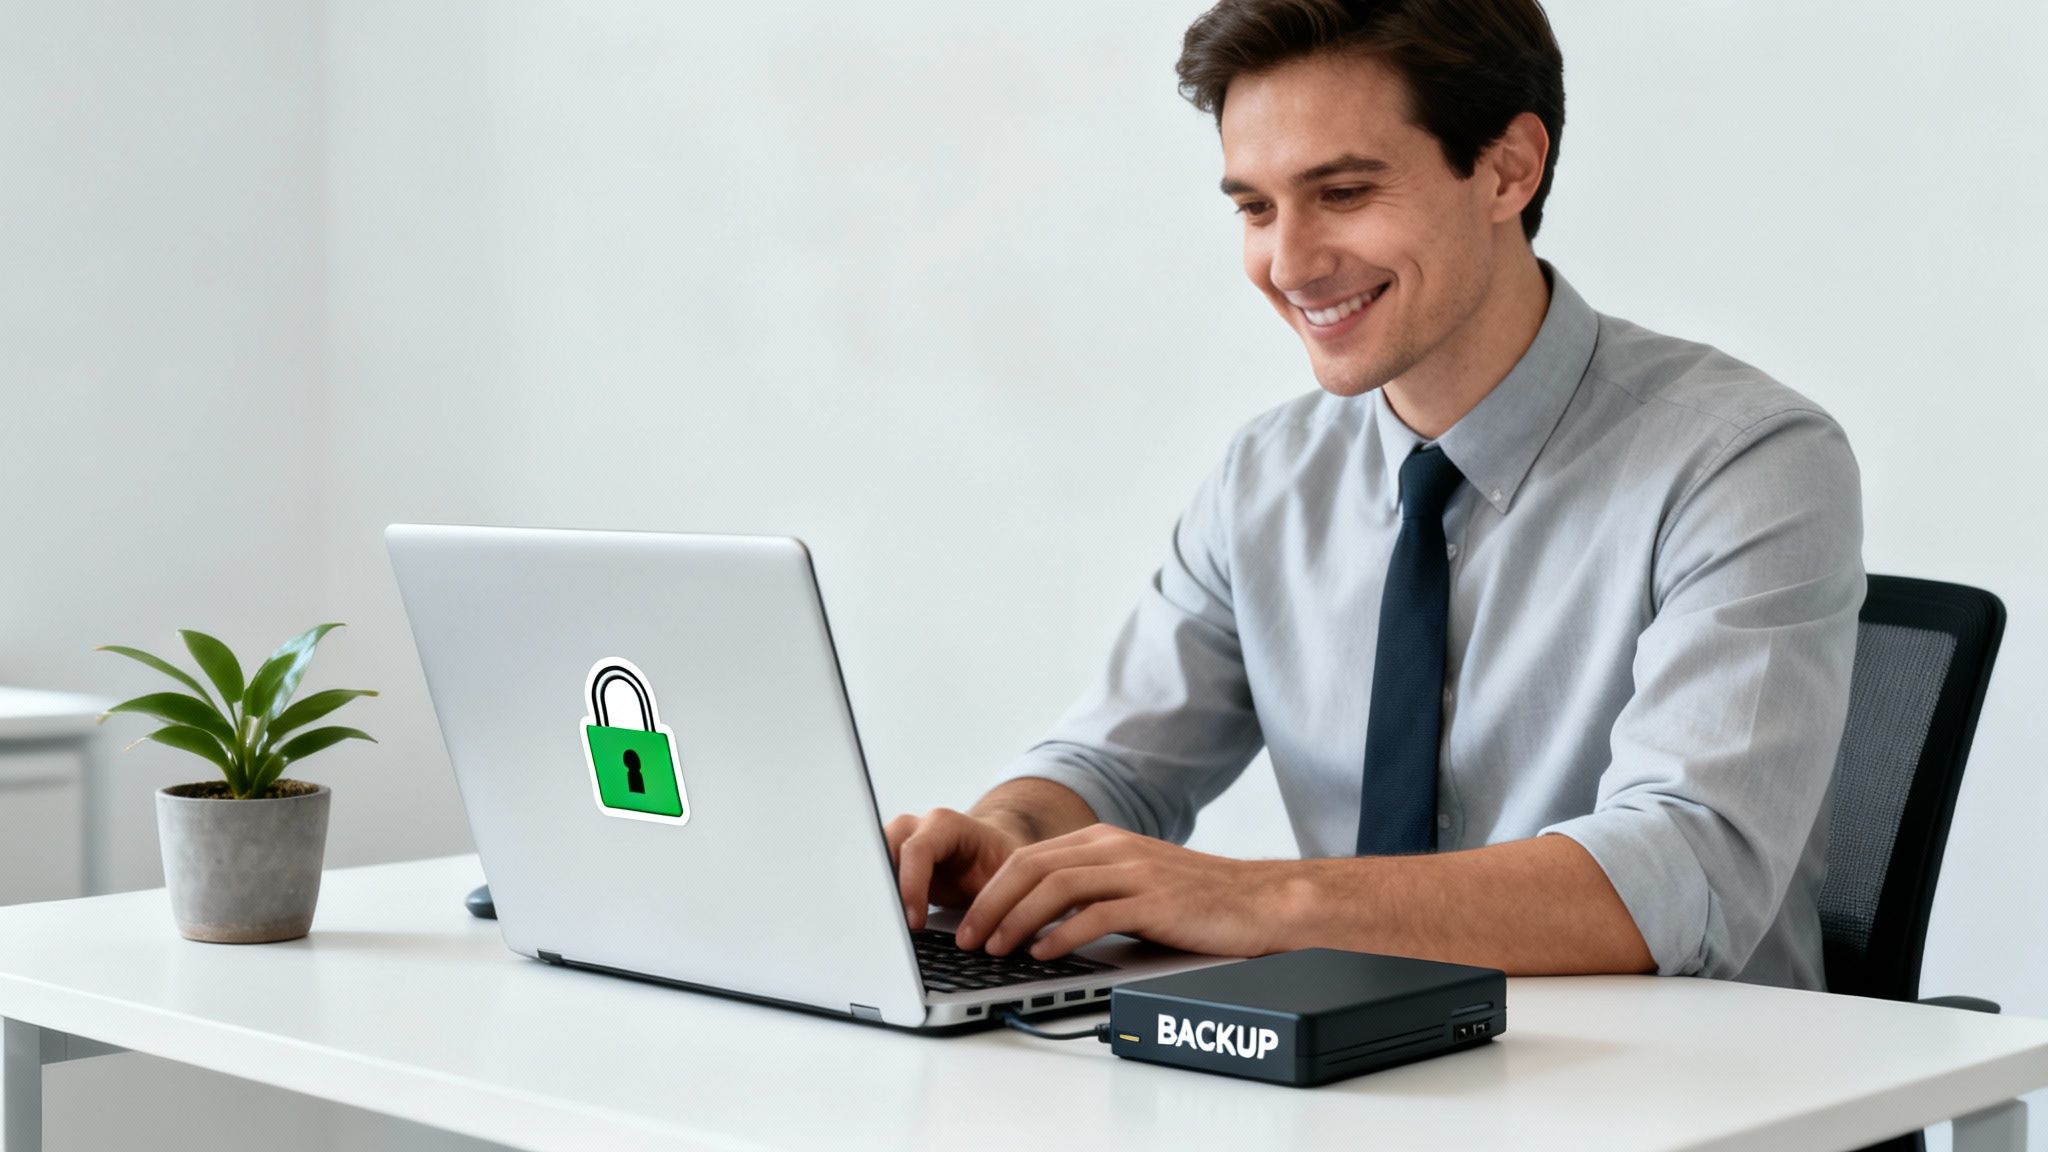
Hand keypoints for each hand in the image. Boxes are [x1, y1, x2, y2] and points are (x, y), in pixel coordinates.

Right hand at [885, 807, 1027, 929]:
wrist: (992, 854)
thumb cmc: (1000, 863)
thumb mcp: (1005, 878)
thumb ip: (993, 899)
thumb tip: (983, 931)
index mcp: (946, 825)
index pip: (917, 850)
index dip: (911, 886)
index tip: (914, 923)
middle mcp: (917, 827)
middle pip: (884, 852)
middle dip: (884, 890)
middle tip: (889, 928)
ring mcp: (899, 842)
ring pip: (872, 864)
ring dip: (876, 895)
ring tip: (883, 929)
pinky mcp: (891, 861)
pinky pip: (875, 878)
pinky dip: (878, 900)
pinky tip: (883, 924)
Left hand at [952, 823, 1299, 959]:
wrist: (1259, 902)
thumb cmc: (1197, 901)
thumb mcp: (1135, 883)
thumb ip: (1091, 891)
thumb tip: (1038, 924)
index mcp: (1104, 840)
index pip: (1029, 858)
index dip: (992, 890)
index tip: (969, 921)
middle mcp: (1114, 848)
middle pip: (1032, 867)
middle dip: (992, 905)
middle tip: (969, 939)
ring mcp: (1134, 871)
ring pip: (1055, 887)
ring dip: (1017, 919)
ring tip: (997, 949)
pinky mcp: (1154, 900)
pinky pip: (1095, 914)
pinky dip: (1062, 935)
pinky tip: (1044, 954)